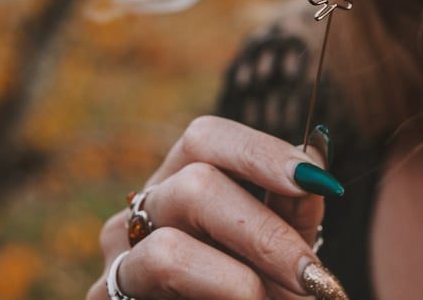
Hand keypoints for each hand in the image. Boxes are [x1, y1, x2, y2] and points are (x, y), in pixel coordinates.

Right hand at [86, 116, 346, 299]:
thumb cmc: (258, 292)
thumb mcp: (283, 251)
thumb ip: (295, 209)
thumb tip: (318, 158)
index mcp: (183, 177)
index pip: (206, 138)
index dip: (260, 152)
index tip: (315, 179)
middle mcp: (144, 207)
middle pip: (195, 186)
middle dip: (265, 233)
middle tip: (313, 276)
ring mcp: (119, 256)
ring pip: (169, 249)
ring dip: (240, 283)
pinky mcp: (104, 296)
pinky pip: (159, 285)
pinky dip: (218, 297)